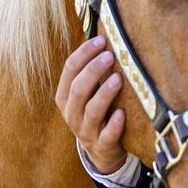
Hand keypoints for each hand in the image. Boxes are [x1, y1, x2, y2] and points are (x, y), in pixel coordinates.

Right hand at [55, 36, 129, 170]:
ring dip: (104, 93)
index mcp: (65, 97)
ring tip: (119, 78)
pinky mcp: (102, 145)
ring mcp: (86, 131)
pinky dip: (114, 124)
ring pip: (91, 110)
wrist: (102, 152)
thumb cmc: (98, 113)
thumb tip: (105, 36)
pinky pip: (107, 135)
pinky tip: (122, 113)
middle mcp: (72, 113)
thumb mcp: (88, 94)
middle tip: (110, 55)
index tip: (101, 40)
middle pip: (78, 89)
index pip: (69, 70)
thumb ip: (91, 71)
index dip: (84, 53)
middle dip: (93, 70)